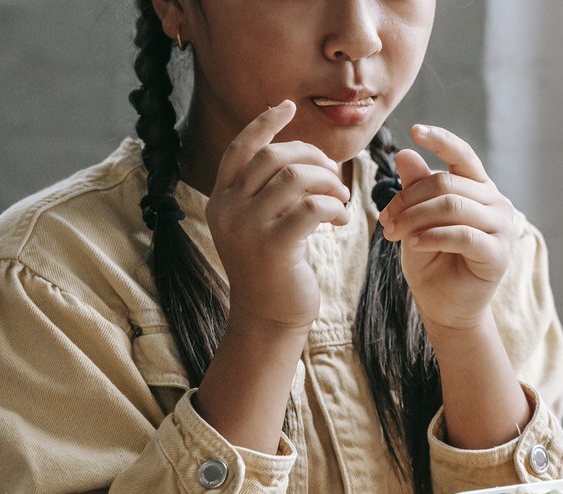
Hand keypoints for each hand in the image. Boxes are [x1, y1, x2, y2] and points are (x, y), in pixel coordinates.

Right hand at [206, 100, 349, 333]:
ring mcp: (247, 228)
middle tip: (334, 176)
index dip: (264, 124)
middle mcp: (228, 210)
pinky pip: (313, 207)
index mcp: (221, 199)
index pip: (240, 149)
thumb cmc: (274, 269)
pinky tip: (340, 221)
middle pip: (275, 157)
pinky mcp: (273, 248)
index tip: (288, 106)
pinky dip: (334, 207)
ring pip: (297, 178)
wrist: (268, 319)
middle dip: (314, 158)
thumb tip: (305, 155)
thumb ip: (270, 192)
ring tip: (341, 201)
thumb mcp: (262, 224)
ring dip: (329, 183)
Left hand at [378, 125, 513, 330]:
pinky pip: (461, 234)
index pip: (463, 155)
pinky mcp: (498, 253)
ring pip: (452, 205)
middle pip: (447, 183)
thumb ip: (416, 189)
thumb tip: (405, 152)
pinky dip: (431, 236)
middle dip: (408, 198)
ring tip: (393, 233)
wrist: (444, 307)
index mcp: (478, 188)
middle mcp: (495, 202)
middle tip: (385, 220)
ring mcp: (502, 227)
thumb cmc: (432, 262)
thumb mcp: (416, 220)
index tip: (415, 130)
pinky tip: (412, 245)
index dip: (441, 139)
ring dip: (415, 217)